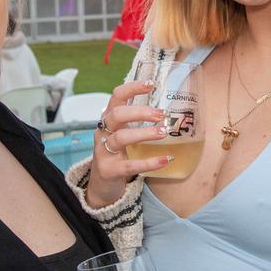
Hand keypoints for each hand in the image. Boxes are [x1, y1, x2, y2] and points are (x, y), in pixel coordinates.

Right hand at [86, 80, 173, 207]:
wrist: (102, 185)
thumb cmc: (119, 154)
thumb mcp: (124, 133)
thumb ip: (137, 121)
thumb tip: (168, 109)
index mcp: (109, 119)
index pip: (117, 96)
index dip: (132, 88)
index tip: (152, 84)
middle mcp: (103, 132)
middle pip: (117, 115)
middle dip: (139, 112)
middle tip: (161, 114)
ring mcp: (103, 151)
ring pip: (121, 138)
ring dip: (144, 133)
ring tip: (163, 132)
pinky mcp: (108, 170)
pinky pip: (129, 165)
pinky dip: (148, 163)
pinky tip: (165, 159)